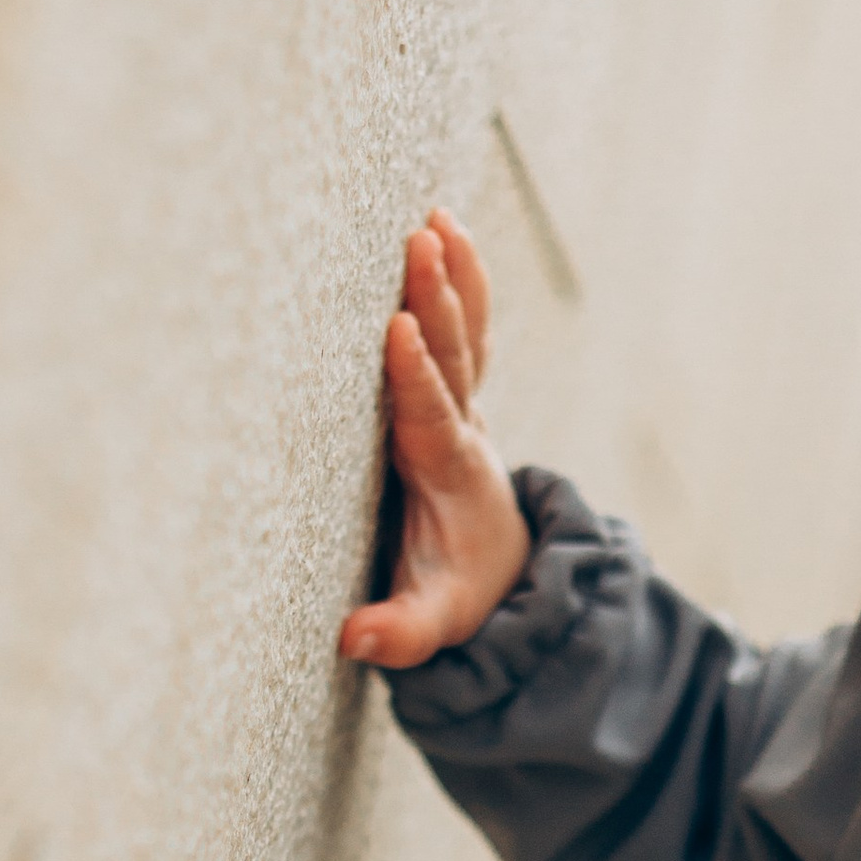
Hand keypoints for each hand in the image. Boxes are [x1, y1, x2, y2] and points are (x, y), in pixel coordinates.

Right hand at [338, 209, 531, 667]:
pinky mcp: (459, 392)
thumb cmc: (458, 592)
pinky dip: (458, 277)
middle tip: (419, 244)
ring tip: (436, 220)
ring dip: (452, 276)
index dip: (416, 376)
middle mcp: (465, 430)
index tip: (400, 329)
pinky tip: (444, 226)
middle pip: (452, 358)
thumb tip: (355, 640)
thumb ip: (400, 633)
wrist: (505, 573)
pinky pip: (463, 328)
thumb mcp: (432, 624)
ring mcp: (466, 405)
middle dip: (436, 300)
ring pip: (462, 333)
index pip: (432, 419)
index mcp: (450, 476)